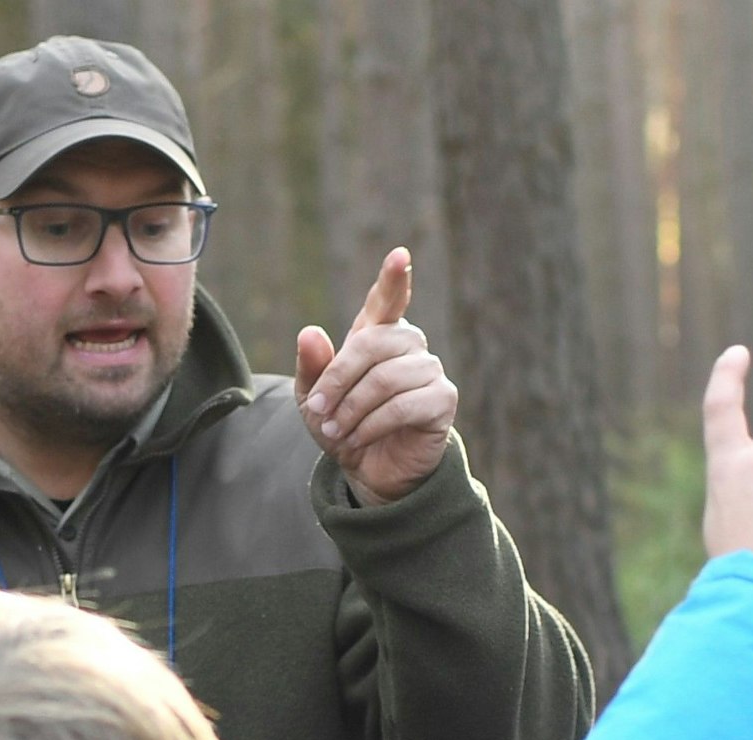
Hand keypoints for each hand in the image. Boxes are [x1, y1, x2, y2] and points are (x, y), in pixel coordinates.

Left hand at [295, 247, 456, 504]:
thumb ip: (311, 366)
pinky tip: (358, 439)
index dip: (393, 280)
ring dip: (353, 407)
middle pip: (374, 343)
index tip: (399, 255)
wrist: (367, 469)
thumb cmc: (341, 425)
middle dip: (339, 378)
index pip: (387, 301)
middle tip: (318, 410)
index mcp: (375, 336)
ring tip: (335, 431)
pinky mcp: (442, 400)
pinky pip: (406, 405)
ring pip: (388, 377)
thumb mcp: (313, 399)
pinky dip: (373, 424)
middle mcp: (407, 346)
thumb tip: (310, 332)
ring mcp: (429, 371)